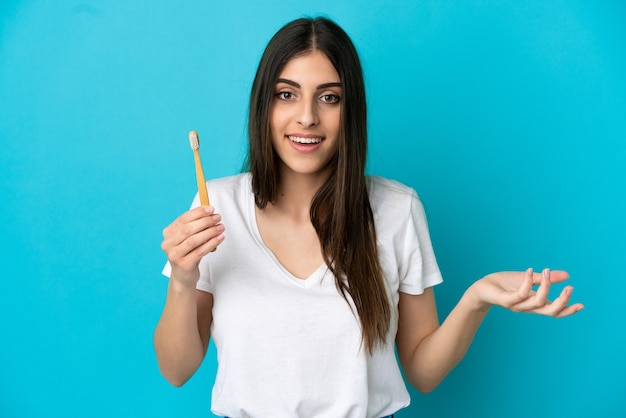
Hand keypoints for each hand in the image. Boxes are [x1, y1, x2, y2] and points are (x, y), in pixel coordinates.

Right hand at [161, 206, 224, 287]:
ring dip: (209, 232)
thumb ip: (195, 226)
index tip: (211, 209)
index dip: (198, 212)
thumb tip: (209, 212)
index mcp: (168, 233)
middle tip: (218, 218)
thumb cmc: (188, 253)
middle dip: (205, 221)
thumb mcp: (188, 238)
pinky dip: (211, 243)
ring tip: (220, 227)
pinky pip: (200, 251)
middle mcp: (168, 243)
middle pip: (188, 229)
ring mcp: (174, 255)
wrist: (183, 276)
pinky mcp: (183, 264)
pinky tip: (219, 238)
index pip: (183, 219)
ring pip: (193, 240)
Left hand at [466, 268, 583, 317]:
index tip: (582, 305)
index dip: (567, 310)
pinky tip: (529, 270)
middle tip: (569, 288)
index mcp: (534, 303)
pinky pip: (520, 294)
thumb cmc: (505, 284)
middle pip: (549, 311)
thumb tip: (567, 275)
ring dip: (545, 286)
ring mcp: (517, 305)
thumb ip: (545, 278)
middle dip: (561, 301)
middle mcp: (527, 307)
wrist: (482, 288)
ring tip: (546, 271)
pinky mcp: (506, 300)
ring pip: (537, 302)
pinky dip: (527, 282)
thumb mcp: (528, 279)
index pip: (554, 311)